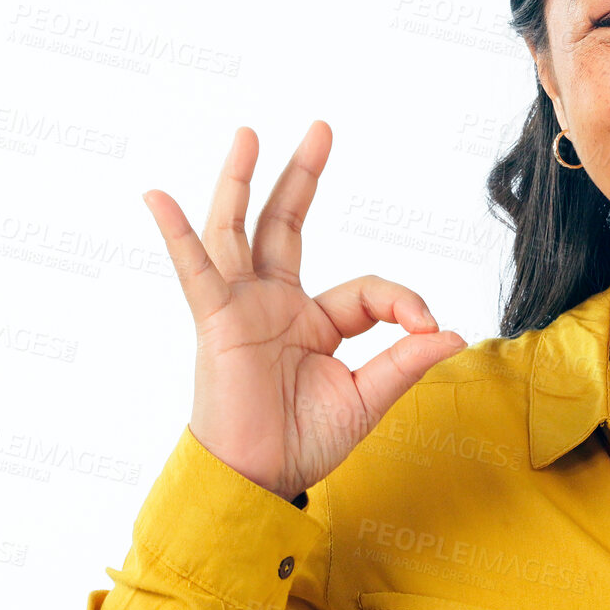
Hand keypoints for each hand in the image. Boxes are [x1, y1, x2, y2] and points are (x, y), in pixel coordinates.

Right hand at [141, 121, 468, 500]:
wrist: (259, 480)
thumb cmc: (303, 443)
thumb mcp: (367, 398)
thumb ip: (406, 361)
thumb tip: (453, 332)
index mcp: (314, 322)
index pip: (365, 290)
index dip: (402, 302)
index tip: (427, 328)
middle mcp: (274, 304)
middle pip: (285, 225)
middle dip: (302, 176)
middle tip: (322, 129)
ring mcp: (243, 308)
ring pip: (239, 231)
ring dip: (241, 182)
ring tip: (248, 134)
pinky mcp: (216, 321)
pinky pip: (194, 271)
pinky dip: (177, 233)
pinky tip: (157, 198)